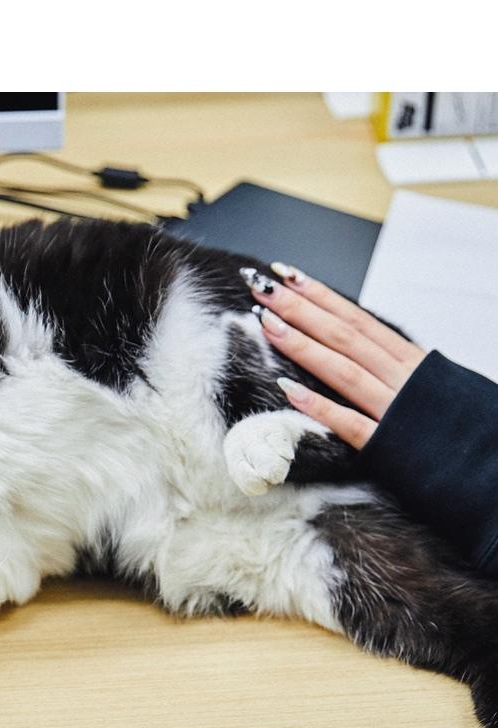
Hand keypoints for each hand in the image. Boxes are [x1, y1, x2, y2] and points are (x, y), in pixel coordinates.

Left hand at [240, 264, 426, 448]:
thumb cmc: (470, 430)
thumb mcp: (436, 389)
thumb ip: (401, 371)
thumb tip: (366, 354)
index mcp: (413, 363)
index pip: (358, 321)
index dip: (321, 296)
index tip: (287, 274)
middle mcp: (404, 379)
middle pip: (345, 336)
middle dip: (300, 308)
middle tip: (261, 286)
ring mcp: (396, 412)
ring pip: (345, 371)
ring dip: (304, 346)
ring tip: (266, 324)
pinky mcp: (392, 448)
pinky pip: (351, 425)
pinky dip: (320, 407)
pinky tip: (288, 390)